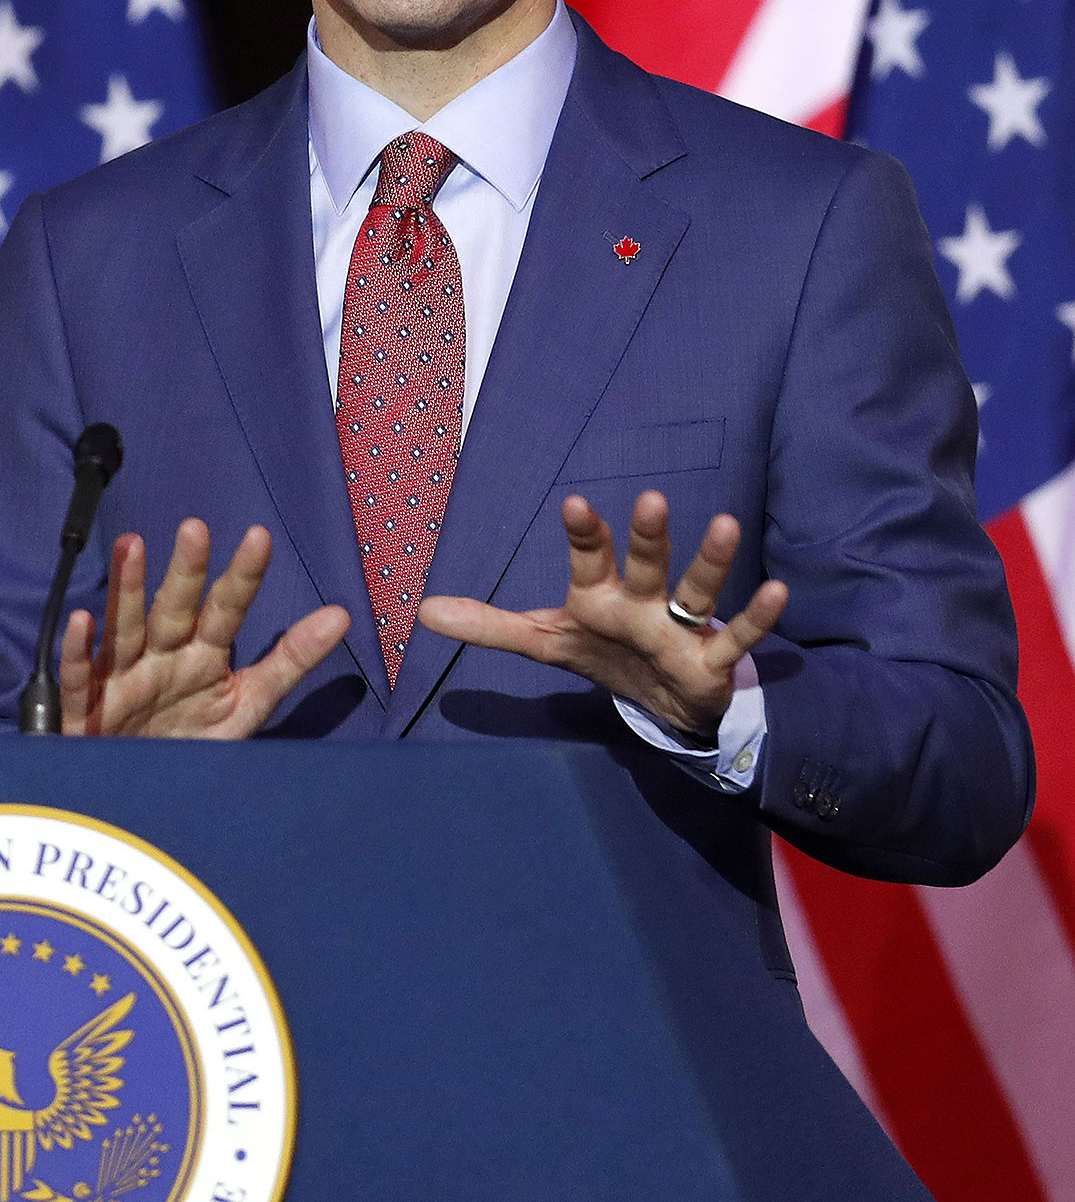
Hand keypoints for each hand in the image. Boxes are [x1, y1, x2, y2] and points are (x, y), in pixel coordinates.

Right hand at [58, 518, 349, 737]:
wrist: (138, 795)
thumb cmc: (190, 741)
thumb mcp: (247, 704)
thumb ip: (289, 660)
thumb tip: (342, 614)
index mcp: (202, 656)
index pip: (228, 609)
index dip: (243, 577)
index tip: (260, 537)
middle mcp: (162, 658)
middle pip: (175, 609)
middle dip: (185, 573)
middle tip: (195, 530)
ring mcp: (122, 679)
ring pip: (125, 628)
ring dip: (126, 590)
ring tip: (132, 546)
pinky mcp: (86, 707)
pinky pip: (80, 676)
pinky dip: (79, 650)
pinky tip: (83, 620)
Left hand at [416, 489, 786, 739]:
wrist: (660, 702)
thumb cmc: (604, 653)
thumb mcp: (544, 641)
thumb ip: (488, 626)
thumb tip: (421, 611)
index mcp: (600, 594)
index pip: (590, 557)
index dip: (585, 533)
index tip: (576, 504)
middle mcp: (642, 601)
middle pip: (646, 562)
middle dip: (649, 535)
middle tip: (652, 499)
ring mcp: (680, 626)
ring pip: (697, 588)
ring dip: (712, 561)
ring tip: (726, 524)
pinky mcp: (710, 660)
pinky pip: (737, 637)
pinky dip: (756, 618)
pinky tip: (778, 592)